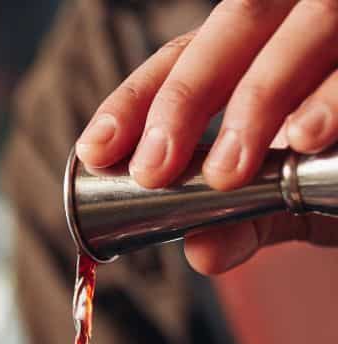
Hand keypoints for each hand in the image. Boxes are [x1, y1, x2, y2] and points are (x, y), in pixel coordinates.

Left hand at [74, 0, 337, 273]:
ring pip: (307, 24)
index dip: (137, 98)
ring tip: (230, 168)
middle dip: (185, 98)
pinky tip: (310, 137)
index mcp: (268, 43)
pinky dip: (336, 95)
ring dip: (258, 97)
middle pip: (236, 23)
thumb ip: (255, 216)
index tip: (97, 149)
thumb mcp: (306, 194)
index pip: (187, 52)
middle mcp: (312, 14)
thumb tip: (202, 251)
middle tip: (155, 171)